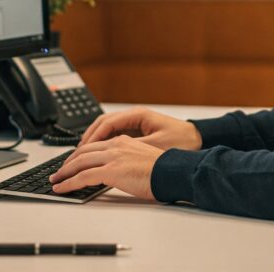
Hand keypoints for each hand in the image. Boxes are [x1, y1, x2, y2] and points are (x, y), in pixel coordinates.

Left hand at [49, 136, 161, 198]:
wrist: (171, 172)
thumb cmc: (162, 170)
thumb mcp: (142, 159)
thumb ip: (126, 160)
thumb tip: (117, 171)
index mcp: (124, 141)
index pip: (95, 145)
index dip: (80, 154)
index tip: (72, 162)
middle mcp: (116, 145)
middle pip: (84, 151)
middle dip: (68, 162)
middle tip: (59, 171)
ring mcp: (113, 157)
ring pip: (80, 162)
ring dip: (64, 172)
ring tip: (55, 180)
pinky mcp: (111, 170)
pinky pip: (83, 176)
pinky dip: (68, 182)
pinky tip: (61, 188)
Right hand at [80, 106, 201, 150]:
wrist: (198, 139)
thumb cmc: (181, 140)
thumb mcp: (156, 146)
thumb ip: (133, 148)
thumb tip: (112, 154)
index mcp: (137, 115)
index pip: (107, 123)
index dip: (92, 137)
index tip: (81, 150)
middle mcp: (134, 117)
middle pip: (102, 125)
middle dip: (87, 139)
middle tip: (75, 156)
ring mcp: (135, 124)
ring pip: (107, 130)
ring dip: (94, 142)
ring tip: (81, 158)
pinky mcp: (137, 134)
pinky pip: (114, 137)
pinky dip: (103, 145)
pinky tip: (97, 158)